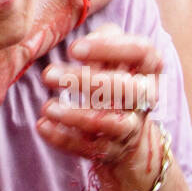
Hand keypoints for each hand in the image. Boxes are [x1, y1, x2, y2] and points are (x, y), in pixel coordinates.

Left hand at [36, 25, 165, 190]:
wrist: (125, 133)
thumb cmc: (112, 78)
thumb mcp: (112, 54)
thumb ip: (103, 39)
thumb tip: (82, 44)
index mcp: (149, 68)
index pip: (142, 52)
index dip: (110, 48)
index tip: (74, 48)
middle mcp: (146, 98)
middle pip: (126, 89)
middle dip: (86, 81)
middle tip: (47, 75)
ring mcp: (132, 127)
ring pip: (113, 123)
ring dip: (77, 115)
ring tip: (47, 106)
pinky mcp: (112, 150)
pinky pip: (91, 147)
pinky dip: (65, 138)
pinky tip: (42, 126)